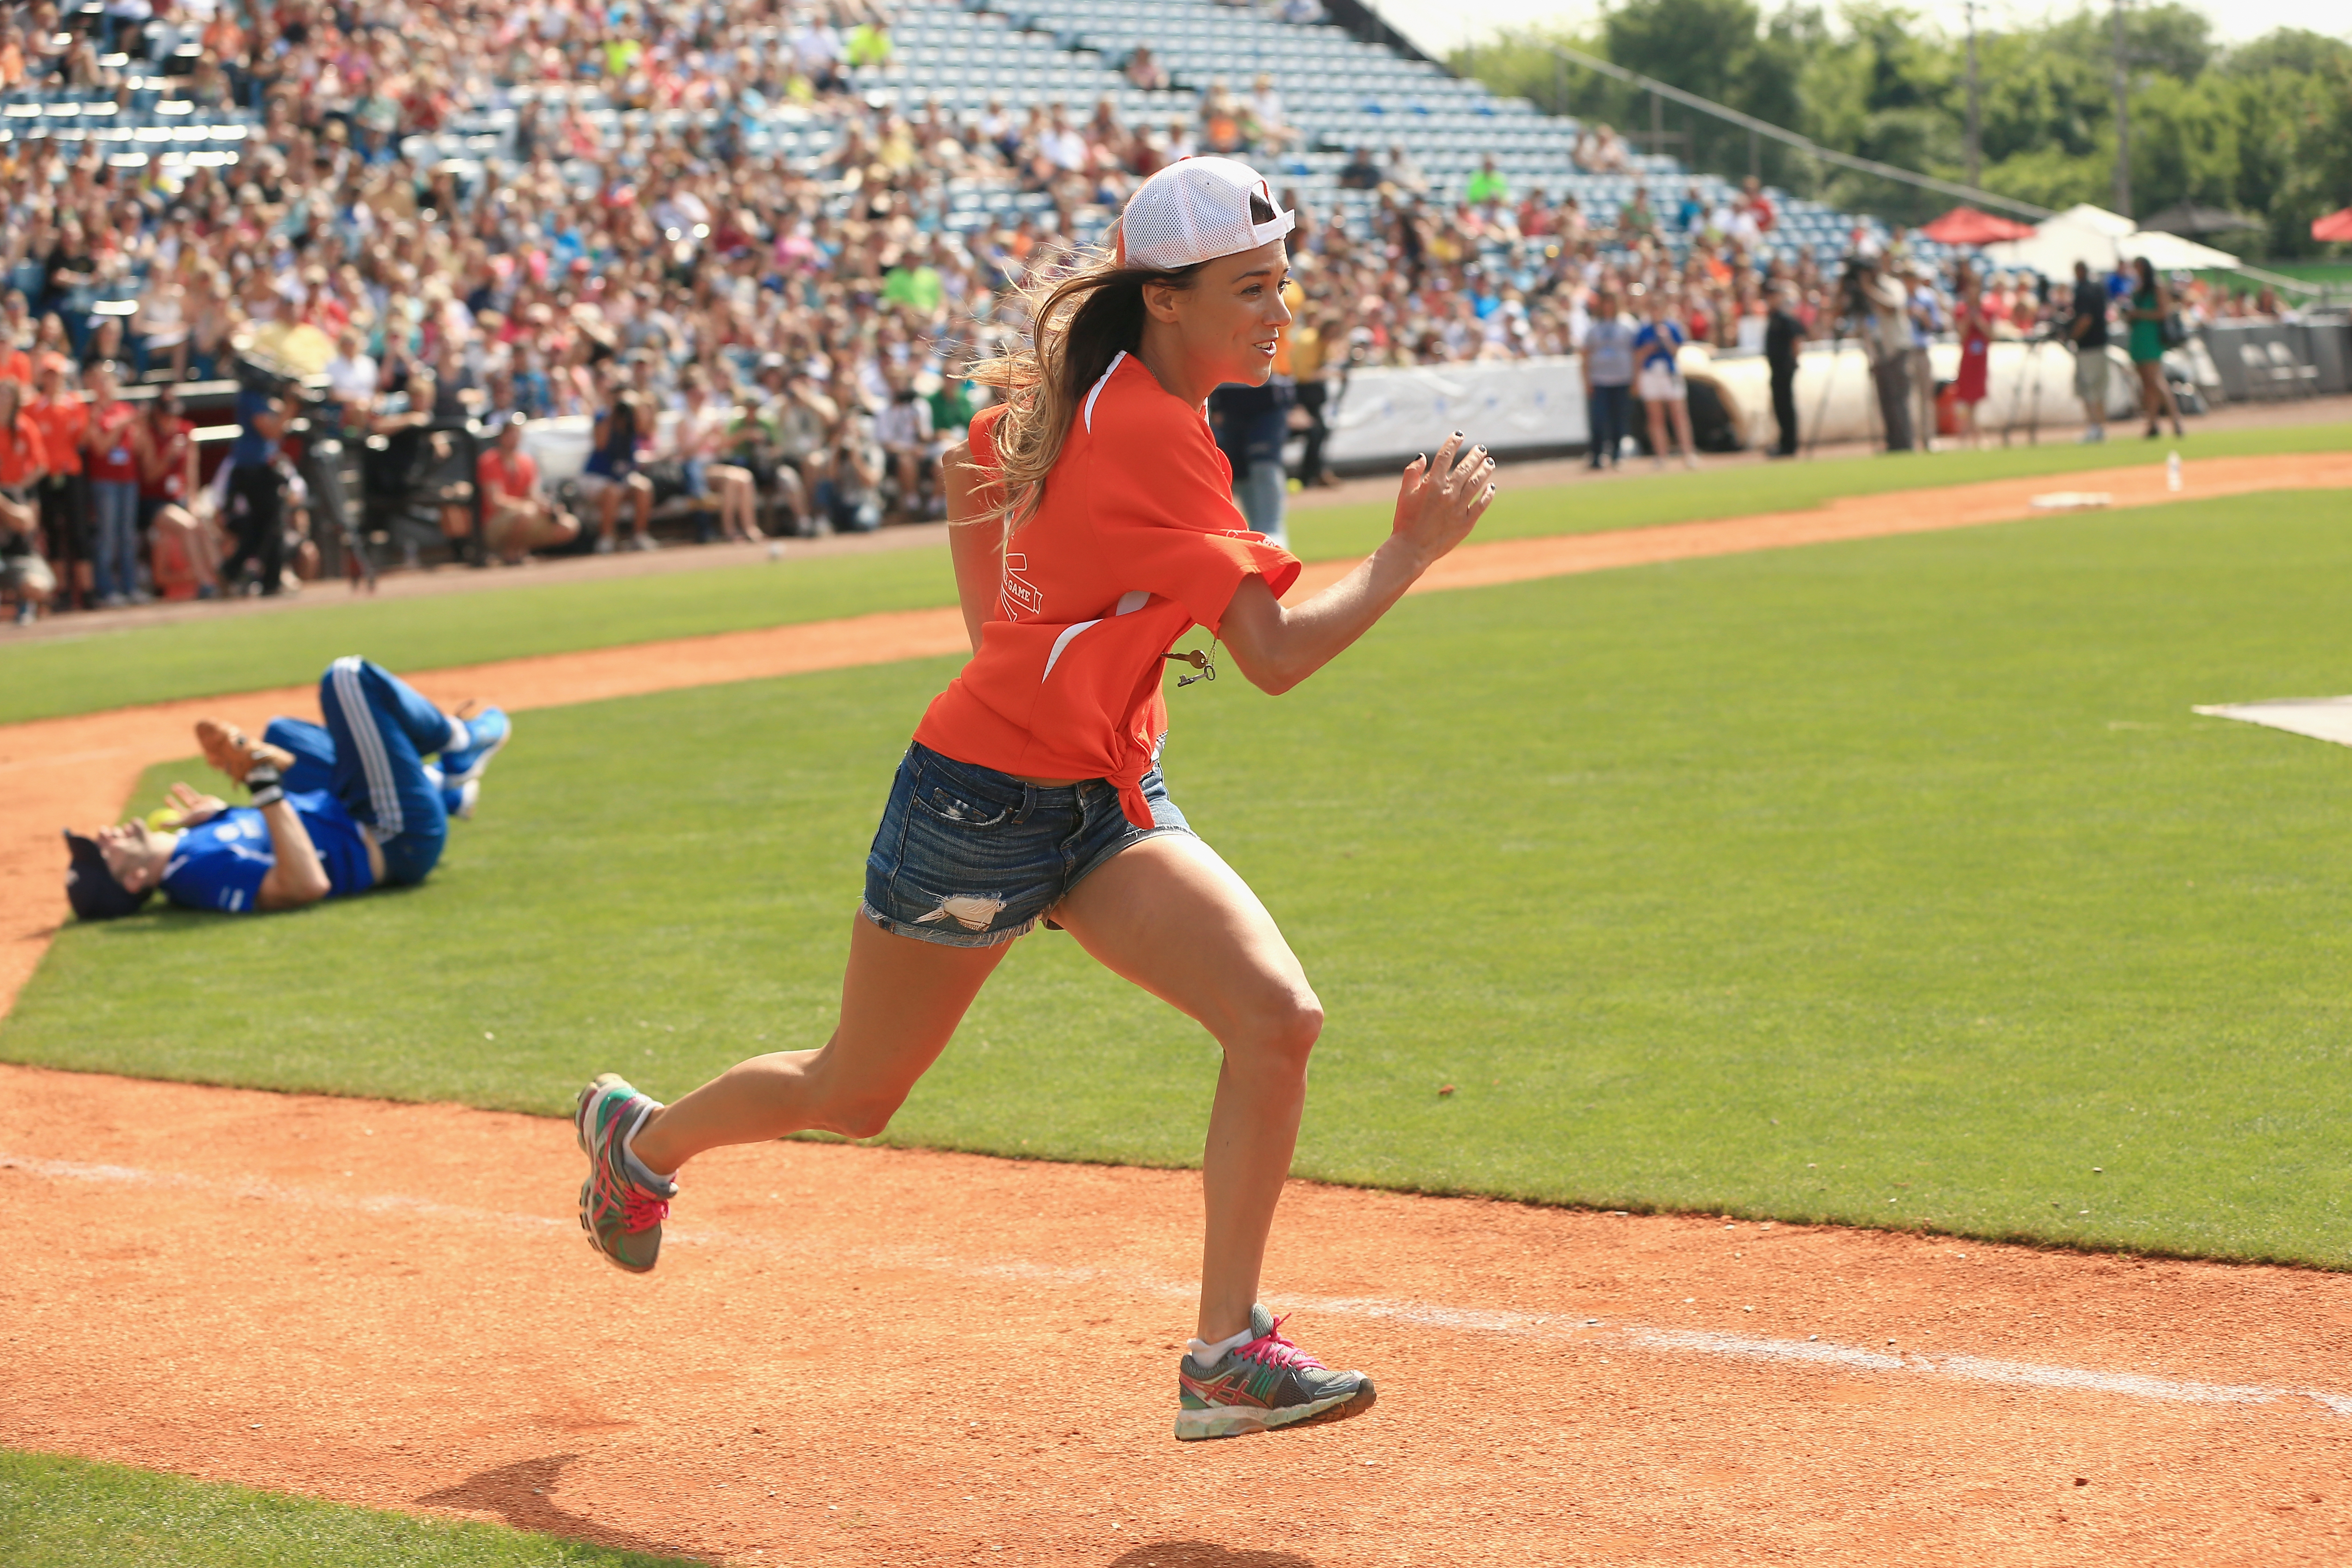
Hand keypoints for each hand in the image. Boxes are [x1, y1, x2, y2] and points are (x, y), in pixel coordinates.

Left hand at [163, 781, 226, 825]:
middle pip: (181, 808)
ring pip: (187, 799)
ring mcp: (199, 808)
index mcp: (189, 822)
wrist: (219, 813)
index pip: (176, 816)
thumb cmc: (202, 819)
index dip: (169, 809)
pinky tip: (180, 784)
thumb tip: (159, 825)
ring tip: (173, 786)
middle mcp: (193, 815)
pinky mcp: (205, 801)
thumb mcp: (186, 821)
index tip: (164, 803)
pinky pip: (194, 794)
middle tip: (166, 797)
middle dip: (173, 803)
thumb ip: (173, 823)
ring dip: (180, 793)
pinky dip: (187, 789)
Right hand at [1389, 432, 1496, 567]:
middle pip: (1466, 468)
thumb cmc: (1405, 521)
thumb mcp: (1404, 494)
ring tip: (1490, 463)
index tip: (1459, 435)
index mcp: (1432, 484)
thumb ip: (1411, 473)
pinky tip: (1491, 487)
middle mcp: (1448, 493)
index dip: (1453, 443)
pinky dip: (1487, 494)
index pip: (1445, 456)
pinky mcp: (1466, 522)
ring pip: (1477, 483)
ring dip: (1485, 471)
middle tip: (1481, 449)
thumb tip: (1422, 457)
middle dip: (1475, 455)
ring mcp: (1459, 508)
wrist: (1412, 549)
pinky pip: (1481, 505)